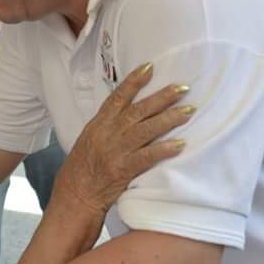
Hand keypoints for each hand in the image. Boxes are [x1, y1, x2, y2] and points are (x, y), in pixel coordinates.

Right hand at [51, 62, 193, 217]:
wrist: (73, 197)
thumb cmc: (81, 172)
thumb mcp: (88, 142)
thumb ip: (106, 128)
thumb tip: (126, 117)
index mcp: (98, 125)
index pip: (117, 97)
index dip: (134, 81)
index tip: (150, 67)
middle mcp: (107, 133)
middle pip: (138, 110)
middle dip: (162, 97)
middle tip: (183, 88)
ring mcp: (115, 150)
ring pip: (146, 129)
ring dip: (170, 118)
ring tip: (189, 110)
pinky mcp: (123, 169)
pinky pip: (147, 156)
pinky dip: (164, 149)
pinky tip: (180, 144)